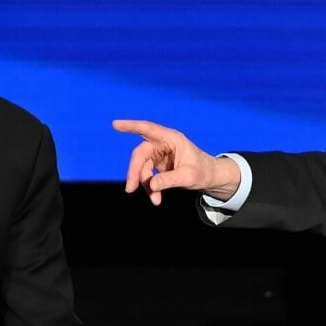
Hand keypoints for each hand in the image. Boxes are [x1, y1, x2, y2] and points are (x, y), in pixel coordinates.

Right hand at [112, 119, 240, 205]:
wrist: (210, 177)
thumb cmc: (203, 172)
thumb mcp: (189, 177)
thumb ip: (170, 180)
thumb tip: (152, 185)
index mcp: (172, 138)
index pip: (148, 129)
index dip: (131, 126)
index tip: (115, 124)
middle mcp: (163, 143)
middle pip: (140, 154)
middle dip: (134, 172)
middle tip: (130, 189)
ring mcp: (159, 154)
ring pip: (142, 167)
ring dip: (144, 184)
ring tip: (155, 200)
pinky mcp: (157, 164)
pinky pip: (147, 175)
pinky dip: (150, 187)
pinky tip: (156, 199)